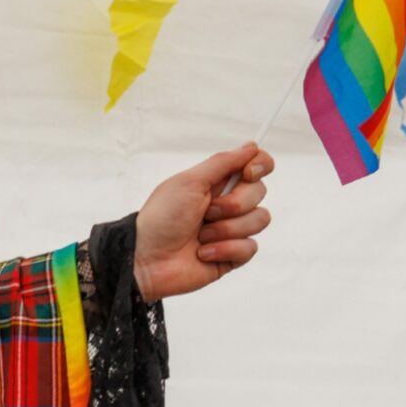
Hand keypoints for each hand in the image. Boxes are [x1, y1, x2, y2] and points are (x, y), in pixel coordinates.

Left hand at [132, 142, 272, 301]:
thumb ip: (222, 163)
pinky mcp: (231, 255)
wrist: (145, 260)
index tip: (248, 173)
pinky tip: (203, 254)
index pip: (256, 166)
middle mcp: (227, 204)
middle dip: (233, 204)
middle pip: (259, 192)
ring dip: (226, 229)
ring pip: (260, 220)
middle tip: (206, 213)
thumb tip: (252, 146)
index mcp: (216, 183)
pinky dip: (225, 249)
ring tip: (200, 236)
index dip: (260, 165)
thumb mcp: (188, 183)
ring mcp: (231, 230)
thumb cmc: (160, 219)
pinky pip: (250, 247)